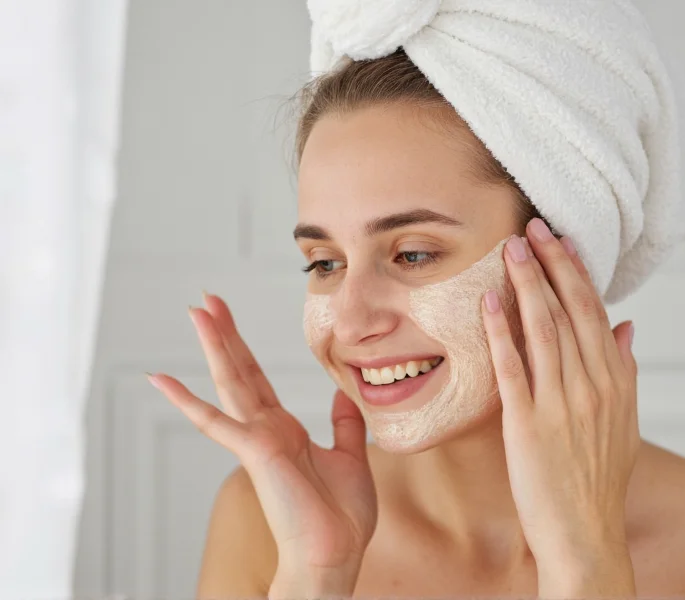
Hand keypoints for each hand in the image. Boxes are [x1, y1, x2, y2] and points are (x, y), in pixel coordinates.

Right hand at [147, 293, 376, 596]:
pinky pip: (216, 422)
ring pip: (231, 382)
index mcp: (285, 430)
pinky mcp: (255, 452)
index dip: (243, 347)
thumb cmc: (342, 516)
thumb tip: (344, 393)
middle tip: (207, 299)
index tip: (228, 318)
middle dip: (225, 333)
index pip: (258, 379)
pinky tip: (163, 379)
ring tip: (197, 312)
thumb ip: (344, 424)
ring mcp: (257, 440)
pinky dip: (188, 401)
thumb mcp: (352, 457)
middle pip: (240, 371)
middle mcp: (266, 430)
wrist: (335, 554)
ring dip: (214, 345)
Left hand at [481, 220, 639, 597]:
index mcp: (615, 381)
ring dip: (526, 285)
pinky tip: (489, 303)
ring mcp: (560, 403)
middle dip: (551, 264)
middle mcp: (592, 385)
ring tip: (510, 249)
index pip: (594, 312)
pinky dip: (500, 332)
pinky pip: (512, 369)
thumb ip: (625, 369)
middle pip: (570, 311)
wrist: (586, 533)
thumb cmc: (600, 478)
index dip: (576, 272)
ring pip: (543, 330)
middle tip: (532, 226)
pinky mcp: (528, 424)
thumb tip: (629, 325)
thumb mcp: (625, 421)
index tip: (561, 239)